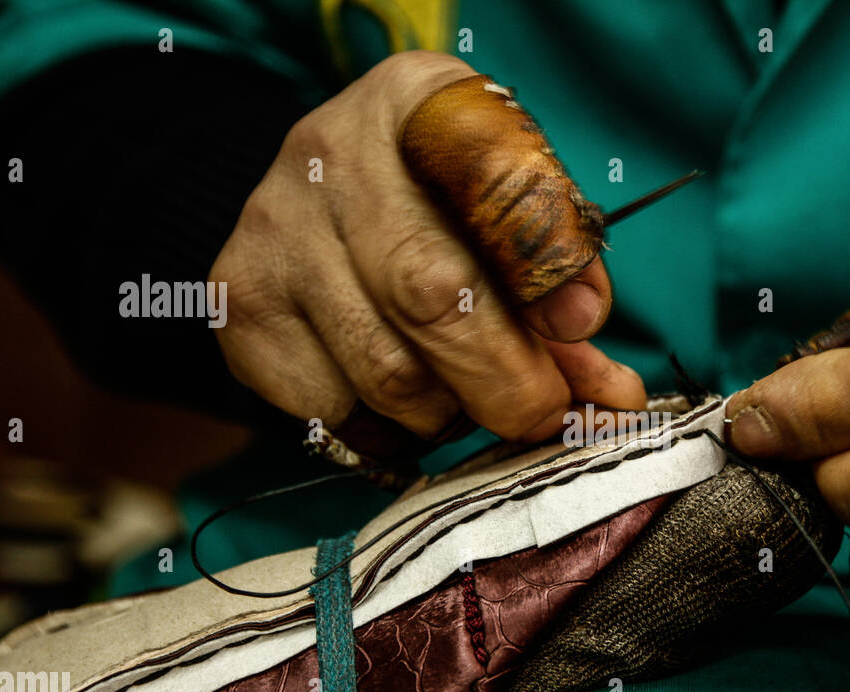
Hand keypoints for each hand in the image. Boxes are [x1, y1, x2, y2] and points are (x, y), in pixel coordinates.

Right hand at [210, 51, 643, 441]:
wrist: (314, 195)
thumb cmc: (436, 206)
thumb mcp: (504, 208)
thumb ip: (560, 286)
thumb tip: (610, 395)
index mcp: (420, 104)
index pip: (492, 175)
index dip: (543, 262)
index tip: (581, 328)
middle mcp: (331, 153)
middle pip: (431, 296)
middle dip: (507, 382)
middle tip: (541, 413)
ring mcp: (273, 232)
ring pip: (386, 376)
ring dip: (447, 411)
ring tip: (459, 387)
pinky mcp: (238, 306)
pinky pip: (334, 412)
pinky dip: (385, 429)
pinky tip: (397, 394)